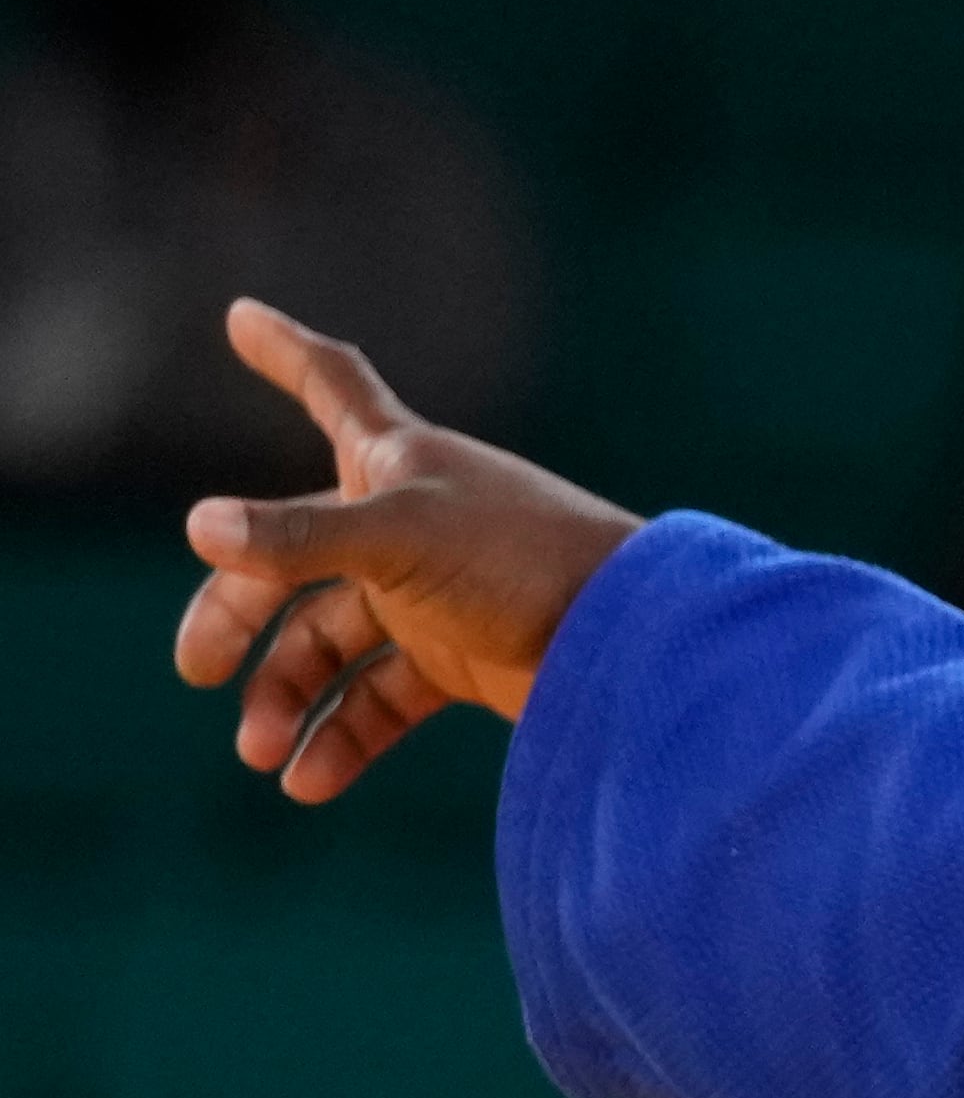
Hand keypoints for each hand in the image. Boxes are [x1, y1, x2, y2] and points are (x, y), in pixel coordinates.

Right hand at [174, 299, 640, 800]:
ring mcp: (431, 593)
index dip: (285, 349)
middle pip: (289, 559)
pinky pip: (378, 698)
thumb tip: (199, 529)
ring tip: (260, 751)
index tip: (240, 316)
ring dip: (286, 695)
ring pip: (327, 641)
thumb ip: (301, 539)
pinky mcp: (458, 657)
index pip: (332, 384)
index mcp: (396, 462)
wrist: (631, 641)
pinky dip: (340, 737)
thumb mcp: (403, 539)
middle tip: (198, 670)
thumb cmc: (525, 561)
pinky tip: (308, 782)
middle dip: (235, 615)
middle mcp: (407, 521)